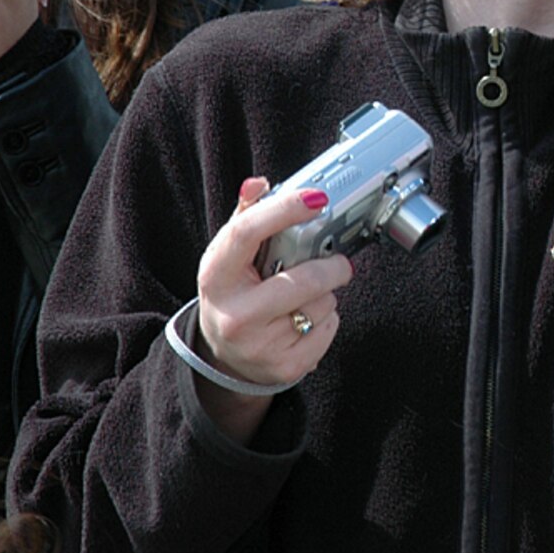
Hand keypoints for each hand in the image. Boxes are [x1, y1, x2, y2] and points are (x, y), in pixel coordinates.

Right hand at [194, 176, 353, 439]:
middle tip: (337, 262)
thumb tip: (258, 184)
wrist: (225, 358)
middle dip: (332, 266)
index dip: (285, 210)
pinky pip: (329, 329)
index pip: (248, 233)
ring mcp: (259, 345)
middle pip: (304, 279)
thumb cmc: (233, 295)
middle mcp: (235, 314)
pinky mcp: (285, 368)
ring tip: (304, 297)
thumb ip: (246, 217)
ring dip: (325, 295)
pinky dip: (327, 320)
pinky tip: (305, 320)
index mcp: (216, 276)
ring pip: (322, 304)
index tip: (316, 199)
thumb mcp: (228, 258)